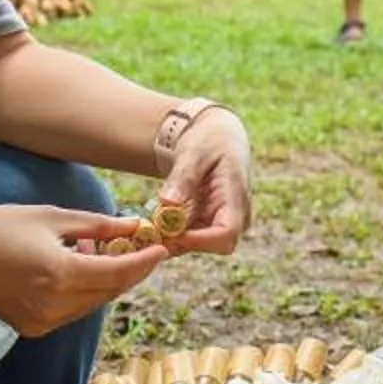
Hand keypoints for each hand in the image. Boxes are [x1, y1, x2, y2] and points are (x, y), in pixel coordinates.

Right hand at [0, 205, 167, 337]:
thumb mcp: (52, 217)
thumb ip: (97, 226)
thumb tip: (134, 226)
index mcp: (60, 274)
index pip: (117, 272)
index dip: (144, 262)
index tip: (162, 249)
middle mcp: (55, 305)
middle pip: (109, 291)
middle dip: (130, 271)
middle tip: (142, 248)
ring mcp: (44, 321)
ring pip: (93, 303)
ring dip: (107, 282)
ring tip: (107, 254)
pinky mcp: (34, 328)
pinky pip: (73, 311)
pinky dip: (84, 292)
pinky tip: (80, 270)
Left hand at [156, 108, 252, 254]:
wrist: (217, 138)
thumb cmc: (210, 140)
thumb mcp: (195, 152)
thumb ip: (183, 177)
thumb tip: (167, 202)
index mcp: (237, 196)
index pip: (226, 232)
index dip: (199, 240)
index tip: (169, 233)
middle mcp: (235, 216)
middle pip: (212, 245)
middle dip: (179, 242)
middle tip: (148, 231)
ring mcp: (221, 222)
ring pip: (197, 245)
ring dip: (170, 240)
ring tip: (145, 226)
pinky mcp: (207, 225)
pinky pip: (188, 238)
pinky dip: (168, 234)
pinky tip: (150, 224)